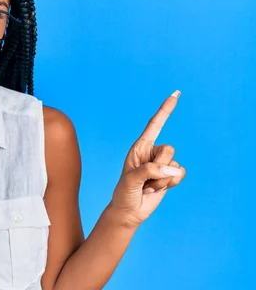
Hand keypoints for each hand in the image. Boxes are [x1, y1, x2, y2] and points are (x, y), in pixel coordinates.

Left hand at [109, 91, 186, 227]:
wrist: (130, 211)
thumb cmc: (125, 193)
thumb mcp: (131, 180)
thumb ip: (149, 171)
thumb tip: (171, 169)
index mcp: (139, 147)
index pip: (155, 124)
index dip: (166, 109)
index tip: (176, 94)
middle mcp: (152, 152)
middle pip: (168, 149)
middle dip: (158, 166)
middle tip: (144, 179)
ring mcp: (162, 164)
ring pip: (175, 163)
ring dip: (162, 179)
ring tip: (148, 185)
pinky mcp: (170, 175)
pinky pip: (180, 174)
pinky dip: (170, 184)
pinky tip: (157, 189)